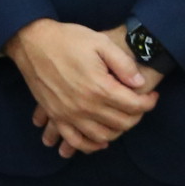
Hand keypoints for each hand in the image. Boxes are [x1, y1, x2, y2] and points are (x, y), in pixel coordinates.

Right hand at [8, 19, 156, 157]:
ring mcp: (69, 114)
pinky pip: (75, 140)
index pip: (134, 106)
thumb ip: (123, 64)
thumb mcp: (100, 43)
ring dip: (117, 132)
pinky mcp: (56, 116)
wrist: (32, 41)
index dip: (148, 103)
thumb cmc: (68, 39)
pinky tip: (100, 141)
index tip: (152, 96)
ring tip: (122, 119)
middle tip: (139, 105)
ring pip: (102, 136)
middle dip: (136, 116)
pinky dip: (90, 146)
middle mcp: (85, 106)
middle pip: (121, 123)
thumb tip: (139, 83)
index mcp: (99, 87)